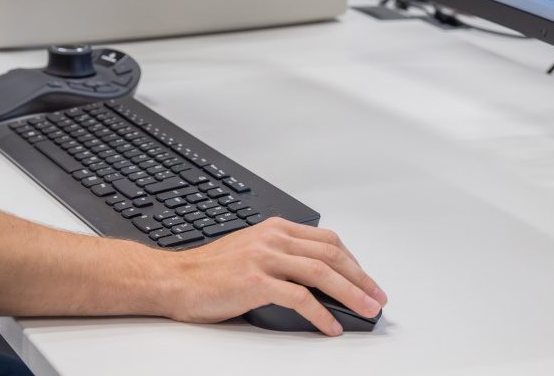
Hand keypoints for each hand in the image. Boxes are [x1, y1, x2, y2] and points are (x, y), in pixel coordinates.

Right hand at [157, 219, 385, 335]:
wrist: (176, 278)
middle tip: (377, 297)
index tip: (367, 280)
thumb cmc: (211, 271)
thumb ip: (283, 257)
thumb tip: (320, 281)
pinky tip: (330, 326)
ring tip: (366, 310)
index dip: (353, 262)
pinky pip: (299, 297)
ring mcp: (264, 258)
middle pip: (331, 254)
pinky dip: (320, 313)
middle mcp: (272, 238)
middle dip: (360, 278)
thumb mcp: (252, 252)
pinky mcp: (255, 281)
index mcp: (275, 228)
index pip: (327, 240)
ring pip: (321, 272)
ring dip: (350, 294)